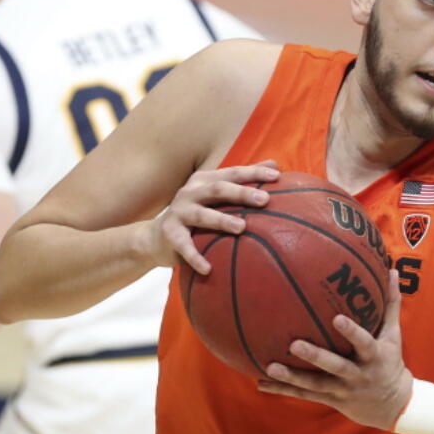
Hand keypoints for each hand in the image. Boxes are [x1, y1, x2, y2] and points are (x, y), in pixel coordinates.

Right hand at [141, 160, 278, 272]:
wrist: (156, 237)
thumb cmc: (197, 213)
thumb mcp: (217, 195)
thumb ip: (243, 181)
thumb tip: (275, 164)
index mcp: (205, 181)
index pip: (232, 173)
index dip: (254, 172)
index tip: (277, 174)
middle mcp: (190, 192)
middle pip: (218, 189)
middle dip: (241, 193)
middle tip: (264, 199)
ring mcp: (178, 212)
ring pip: (202, 215)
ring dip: (221, 220)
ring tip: (242, 227)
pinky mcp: (170, 234)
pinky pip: (184, 247)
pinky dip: (195, 258)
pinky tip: (208, 269)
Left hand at [258, 270, 412, 429]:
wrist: (391, 404)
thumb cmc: (389, 361)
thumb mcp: (393, 335)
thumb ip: (391, 304)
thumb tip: (393, 270)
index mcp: (373, 357)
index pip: (364, 343)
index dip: (352, 332)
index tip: (337, 318)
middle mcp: (357, 374)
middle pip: (335, 366)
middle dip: (316, 357)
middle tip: (294, 344)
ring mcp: (341, 389)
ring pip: (314, 384)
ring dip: (292, 377)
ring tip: (270, 367)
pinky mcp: (328, 399)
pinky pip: (303, 395)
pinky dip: (282, 390)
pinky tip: (260, 383)